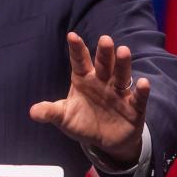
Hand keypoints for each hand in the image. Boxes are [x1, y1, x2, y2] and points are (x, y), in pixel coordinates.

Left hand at [29, 32, 149, 164]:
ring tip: (123, 51)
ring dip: (123, 64)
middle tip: (105, 39)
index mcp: (84, 80)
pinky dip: (141, 91)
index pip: (79, 62)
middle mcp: (102, 82)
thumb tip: (32, 112)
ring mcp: (118, 93)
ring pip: (121, 75)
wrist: (106, 141)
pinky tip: (143, 83)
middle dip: (104, 53)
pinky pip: (138, 98)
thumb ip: (50, 112)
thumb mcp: (64, 117)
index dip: (76, 49)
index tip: (71, 35)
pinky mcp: (134, 107)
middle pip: (104, 64)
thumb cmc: (83, 123)